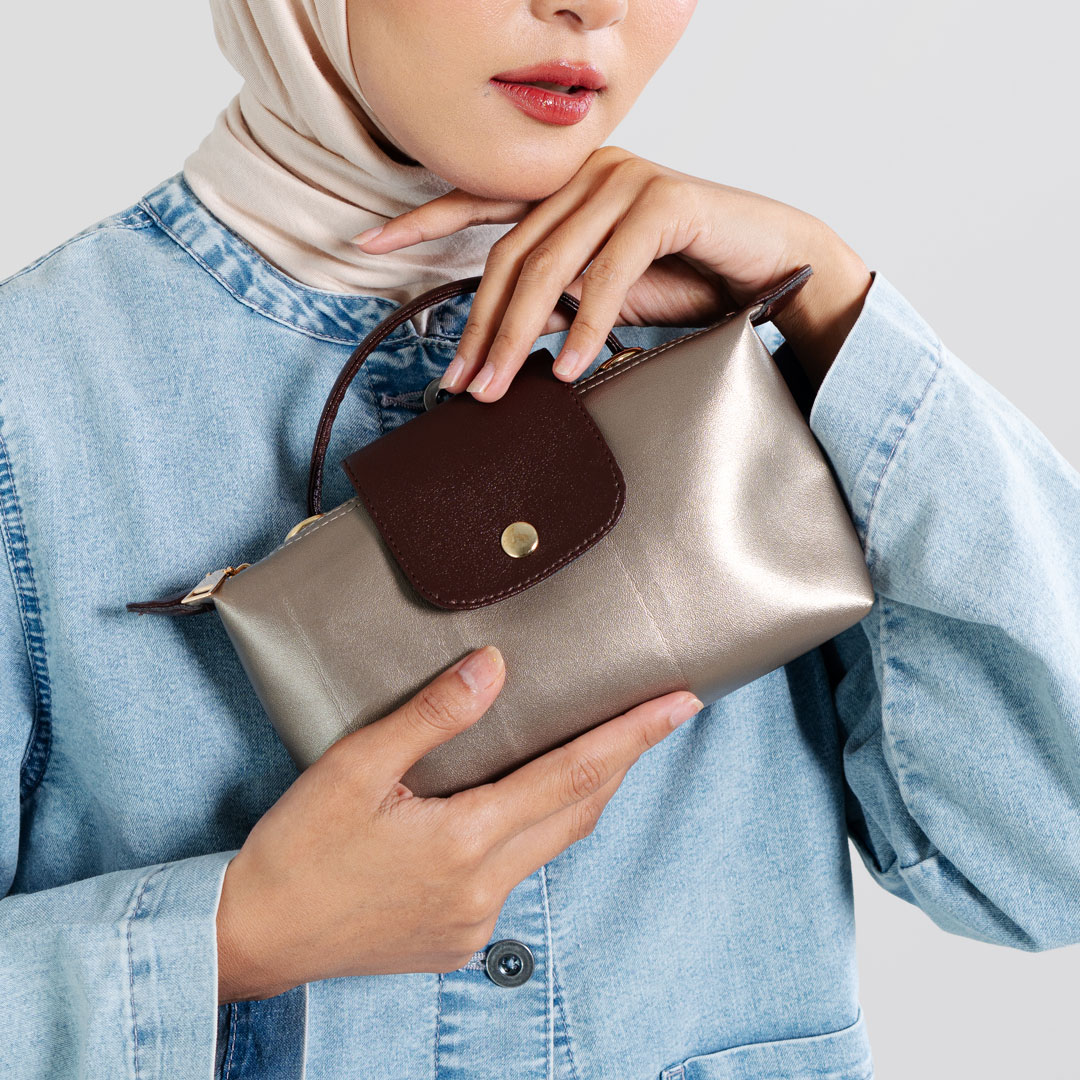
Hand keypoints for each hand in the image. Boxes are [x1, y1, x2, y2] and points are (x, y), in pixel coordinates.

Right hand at [216, 644, 702, 1002]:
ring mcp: (474, 920)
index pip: (572, 775)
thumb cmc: (297, 851)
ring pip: (553, 844)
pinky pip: (518, 875)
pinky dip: (536, 831)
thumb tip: (494, 668)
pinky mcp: (458, 938)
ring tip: (602, 748)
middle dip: (623, 760)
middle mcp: (483, 888)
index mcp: (464, 841)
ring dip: (582, 794)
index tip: (680, 705)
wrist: (252, 937)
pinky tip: (522, 805)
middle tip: (659, 715)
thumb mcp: (355, 767)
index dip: (632, 737)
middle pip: (578, 811)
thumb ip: (432, 716)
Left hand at [351, 145, 872, 400]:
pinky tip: (570, 368)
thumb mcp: (606, 295)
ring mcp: (622, 180)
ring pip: (548, 264)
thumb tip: (510, 334)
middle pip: (509, 254)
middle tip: (462, 385)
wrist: (773, 264)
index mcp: (564, 188)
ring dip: (518, 336)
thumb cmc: (689, 276)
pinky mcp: (663, 200)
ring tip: (499, 389)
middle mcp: (585, 174)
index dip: (421, 220)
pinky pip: (607, 273)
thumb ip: (558, 299)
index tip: (369, 244)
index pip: (478, 201)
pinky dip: (587, 325)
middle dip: (479, 327)